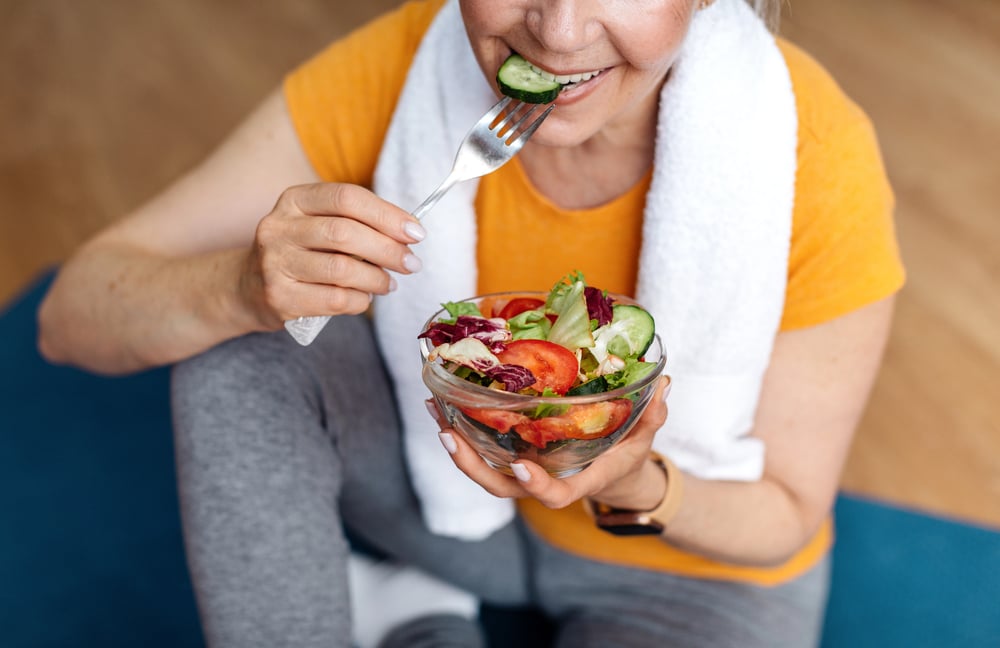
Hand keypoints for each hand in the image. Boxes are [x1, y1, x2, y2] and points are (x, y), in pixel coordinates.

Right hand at [241, 182, 425, 327]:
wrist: (247, 288)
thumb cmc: (299, 253)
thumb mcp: (317, 225)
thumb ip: (357, 223)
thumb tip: (409, 234)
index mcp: (294, 199)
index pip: (347, 198)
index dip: (387, 214)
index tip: (415, 233)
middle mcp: (279, 227)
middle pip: (346, 233)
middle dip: (388, 249)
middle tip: (411, 263)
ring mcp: (274, 263)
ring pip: (342, 269)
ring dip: (377, 279)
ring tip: (390, 284)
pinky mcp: (278, 297)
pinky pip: (334, 300)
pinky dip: (360, 301)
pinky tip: (366, 298)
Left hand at [428, 376, 671, 509]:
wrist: (611, 474)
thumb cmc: (627, 455)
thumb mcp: (644, 437)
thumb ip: (652, 416)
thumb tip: (664, 384)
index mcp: (579, 479)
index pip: (555, 495)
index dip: (536, 485)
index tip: (521, 466)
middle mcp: (545, 479)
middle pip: (502, 487)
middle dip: (472, 466)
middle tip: (449, 434)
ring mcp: (525, 470)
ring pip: (485, 471)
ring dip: (456, 444)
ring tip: (434, 411)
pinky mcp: (513, 456)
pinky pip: (482, 451)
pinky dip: (460, 430)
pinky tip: (442, 403)